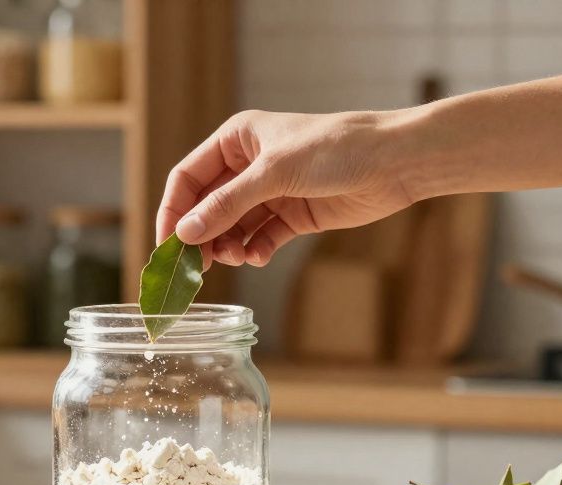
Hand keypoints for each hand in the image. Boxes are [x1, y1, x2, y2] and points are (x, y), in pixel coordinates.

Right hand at [155, 110, 416, 268]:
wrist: (394, 162)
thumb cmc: (335, 149)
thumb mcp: (275, 173)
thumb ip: (228, 205)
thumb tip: (186, 234)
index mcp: (236, 140)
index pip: (187, 179)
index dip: (174, 212)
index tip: (167, 247)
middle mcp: (248, 166)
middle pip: (207, 207)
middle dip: (201, 236)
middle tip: (197, 267)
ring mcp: (271, 192)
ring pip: (232, 227)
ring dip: (228, 246)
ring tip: (236, 258)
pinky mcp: (293, 215)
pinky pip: (260, 238)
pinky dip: (255, 250)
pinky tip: (258, 257)